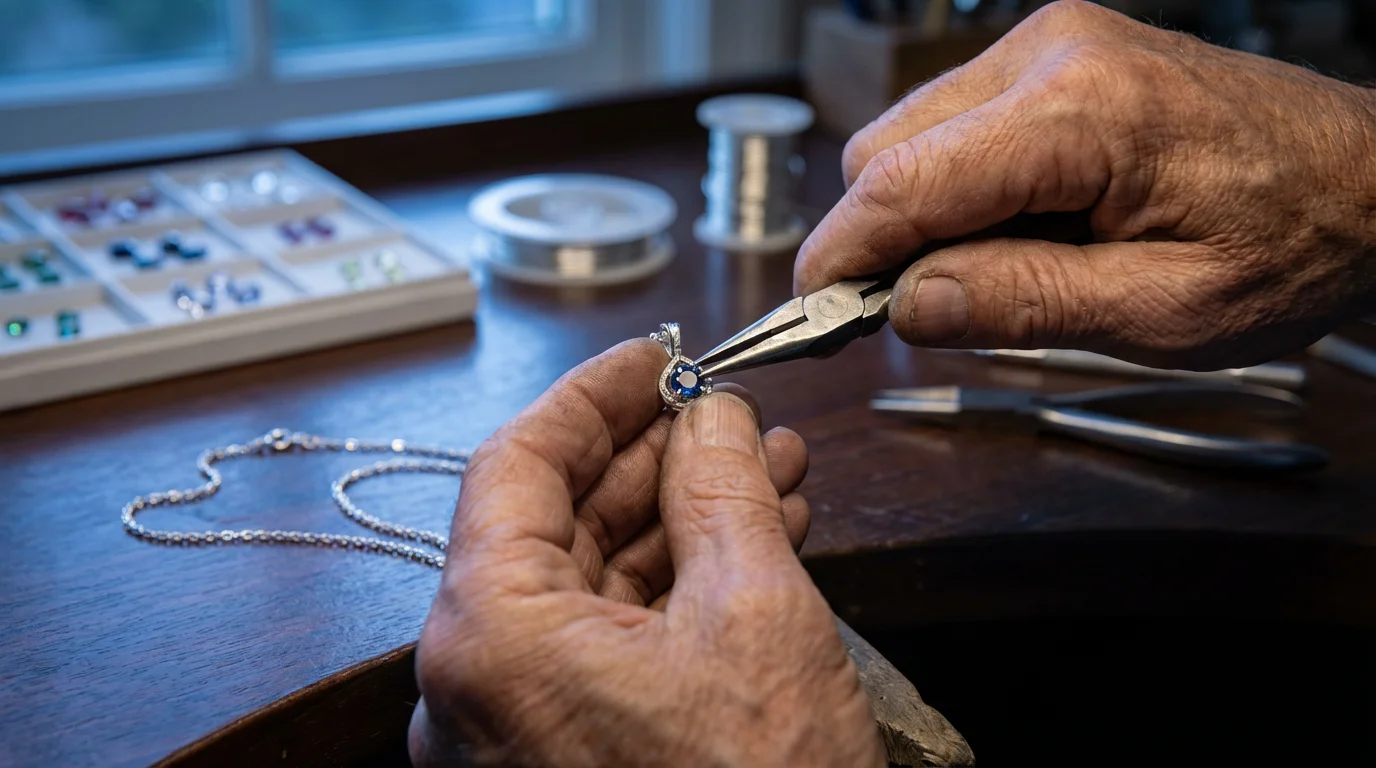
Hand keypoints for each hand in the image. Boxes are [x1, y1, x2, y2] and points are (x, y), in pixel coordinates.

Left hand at [410, 339, 882, 766]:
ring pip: (593, 585)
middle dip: (656, 459)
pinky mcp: (562, 762)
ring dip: (682, 520)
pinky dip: (677, 590)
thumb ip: (725, 491)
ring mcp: (515, 734)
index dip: (594, 397)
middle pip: (556, 524)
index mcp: (488, 638)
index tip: (655, 359)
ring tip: (770, 469)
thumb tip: (716, 418)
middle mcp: (474, 689)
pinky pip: (608, 648)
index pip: (518, 465)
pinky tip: (753, 544)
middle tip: (728, 412)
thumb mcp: (757, 615)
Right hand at [796, 0, 1375, 368]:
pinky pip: (951, 126)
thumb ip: (1023, 304)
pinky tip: (1013, 231)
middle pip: (884, 151)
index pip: (903, 182)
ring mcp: (1049, 46)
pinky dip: (953, 190)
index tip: (811, 316)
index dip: (840, 256)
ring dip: (918, 218)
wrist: (1368, 181)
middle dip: (879, 241)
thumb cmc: (1292, 243)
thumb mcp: (1162, 311)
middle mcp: (1053, 54)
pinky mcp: (1052, 58)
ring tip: (993, 275)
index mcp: (1082, 113)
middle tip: (919, 314)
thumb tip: (906, 305)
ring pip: (906, 137)